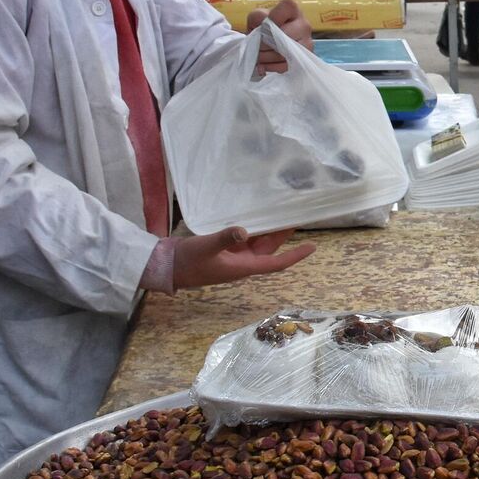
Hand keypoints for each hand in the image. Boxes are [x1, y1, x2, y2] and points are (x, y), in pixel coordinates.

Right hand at [170, 226, 315, 289]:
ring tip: (282, 212)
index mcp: (243, 267)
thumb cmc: (186, 261)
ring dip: (270, 231)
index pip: (276, 263)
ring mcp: (233, 256)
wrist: (165, 266)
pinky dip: (254, 229)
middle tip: (297, 217)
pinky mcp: (224, 250)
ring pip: (259, 243)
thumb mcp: (206, 247)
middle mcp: (242, 263)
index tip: (312, 247)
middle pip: (270, 250)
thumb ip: (224, 238)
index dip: (295, 255)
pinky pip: (245, 240)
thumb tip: (245, 231)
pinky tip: (256, 215)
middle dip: (284, 236)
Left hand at [246, 0, 312, 72]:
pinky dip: (272, 66)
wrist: (270, 42)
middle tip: (256, 46)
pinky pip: (287, 65)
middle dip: (264, 44)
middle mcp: (304, 23)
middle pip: (284, 35)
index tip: (263, 26)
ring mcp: (308, 42)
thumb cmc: (264, 26)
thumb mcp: (256, 17)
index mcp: (292, 9)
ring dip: (266, 57)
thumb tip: (263, 27)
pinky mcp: (305, 58)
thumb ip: (258, 17)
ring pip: (285, 52)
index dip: (273, 18)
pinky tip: (265, 64)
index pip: (287, 7)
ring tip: (259, 56)